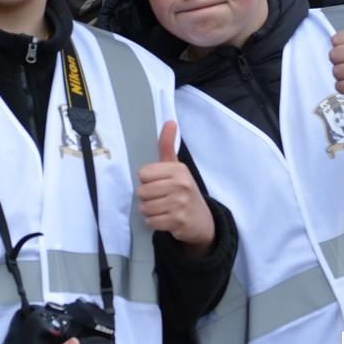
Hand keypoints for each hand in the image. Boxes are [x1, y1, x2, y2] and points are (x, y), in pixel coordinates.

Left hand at [137, 121, 214, 256]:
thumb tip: (170, 121)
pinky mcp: (178, 221)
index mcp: (178, 169)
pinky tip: (165, 218)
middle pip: (142, 191)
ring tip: (162, 208)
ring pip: (145, 208)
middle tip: (161, 198)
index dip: (147, 180)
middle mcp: (180, 184)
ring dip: (149, 211)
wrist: (202, 220)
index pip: (143, 174)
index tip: (159, 183)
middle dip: (147, 197)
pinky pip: (151, 221)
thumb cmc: (183, 190)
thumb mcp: (176, 167)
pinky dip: (154, 222)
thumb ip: (167, 145)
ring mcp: (180, 203)